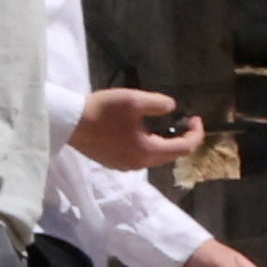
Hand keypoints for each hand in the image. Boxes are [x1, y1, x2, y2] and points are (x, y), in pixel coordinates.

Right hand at [71, 79, 192, 174]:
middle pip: (171, 155)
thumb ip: (159, 104)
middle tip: (184, 120)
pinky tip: (140, 131)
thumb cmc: (103, 111)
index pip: (184, 148)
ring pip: (155, 157)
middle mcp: (140, 164)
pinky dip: (149, 145)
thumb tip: (172, 107)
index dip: (195, 133)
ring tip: (163, 124)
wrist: (70, 123)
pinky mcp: (114, 163)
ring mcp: (126, 166)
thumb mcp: (134, 100)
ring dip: (165, 142)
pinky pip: (140, 156)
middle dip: (182, 138)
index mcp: (149, 151)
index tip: (195, 117)